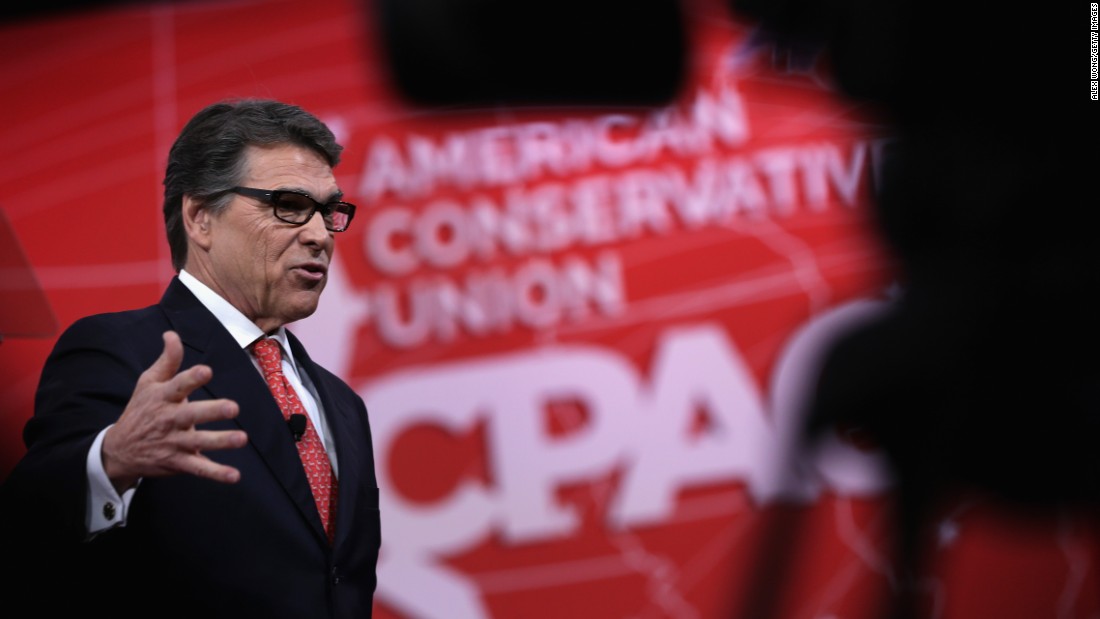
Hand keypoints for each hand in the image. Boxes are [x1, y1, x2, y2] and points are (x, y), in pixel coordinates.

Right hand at [102, 330, 246, 491]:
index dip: (191, 378)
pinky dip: (216, 474)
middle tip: (233, 407)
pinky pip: (199, 468)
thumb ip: (167, 360)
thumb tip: (172, 334)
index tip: (206, 371)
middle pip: (191, 415)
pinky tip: (234, 476)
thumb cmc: (140, 409)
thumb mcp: (149, 382)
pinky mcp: (178, 462)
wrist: (119, 449)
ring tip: (241, 439)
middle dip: (211, 411)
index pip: (178, 385)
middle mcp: (168, 420)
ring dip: (220, 442)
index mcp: (163, 397)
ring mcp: (174, 442)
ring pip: (198, 443)